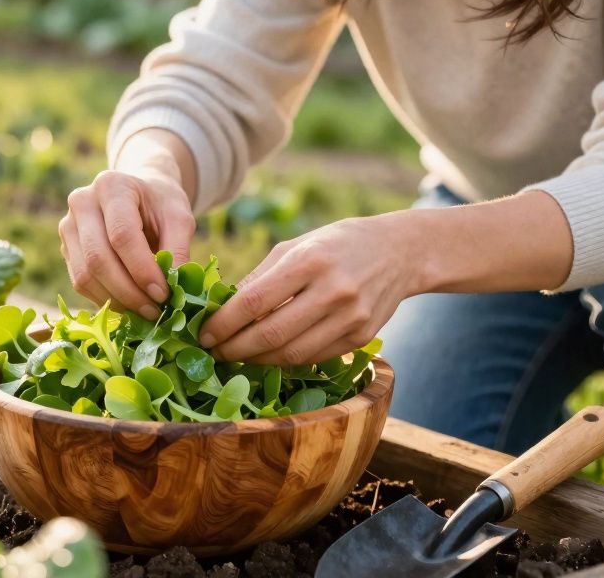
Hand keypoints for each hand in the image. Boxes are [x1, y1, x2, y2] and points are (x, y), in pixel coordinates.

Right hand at [59, 169, 195, 318]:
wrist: (138, 194)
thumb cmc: (160, 204)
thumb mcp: (179, 216)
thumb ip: (178, 248)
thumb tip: (173, 288)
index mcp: (111, 186)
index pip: (122, 235)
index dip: (142, 269)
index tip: (163, 293)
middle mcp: (82, 202)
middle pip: (98, 258)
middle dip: (128, 291)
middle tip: (154, 310)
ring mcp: (68, 226)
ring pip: (84, 275)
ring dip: (116, 300)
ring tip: (144, 311)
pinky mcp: (65, 248)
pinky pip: (80, 282)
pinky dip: (104, 299)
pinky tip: (128, 304)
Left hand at [199, 214, 427, 364]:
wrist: (400, 252)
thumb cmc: (336, 244)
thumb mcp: (295, 245)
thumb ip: (260, 276)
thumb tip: (222, 307)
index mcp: (309, 260)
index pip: (255, 301)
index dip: (224, 323)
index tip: (203, 334)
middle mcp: (332, 290)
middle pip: (271, 334)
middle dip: (235, 348)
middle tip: (214, 352)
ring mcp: (351, 317)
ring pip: (292, 354)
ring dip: (257, 361)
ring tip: (236, 356)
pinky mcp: (362, 337)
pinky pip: (314, 357)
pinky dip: (285, 360)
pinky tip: (268, 357)